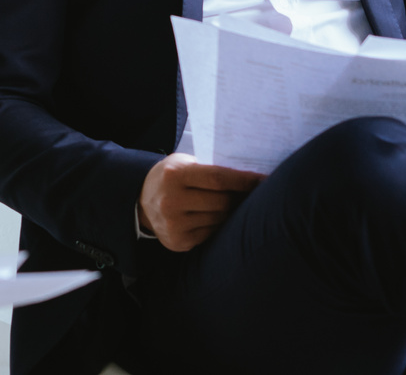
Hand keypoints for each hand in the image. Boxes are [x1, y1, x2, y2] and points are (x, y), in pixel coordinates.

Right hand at [137, 154, 264, 251]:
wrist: (140, 200)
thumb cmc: (170, 178)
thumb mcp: (183, 164)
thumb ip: (209, 170)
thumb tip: (249, 180)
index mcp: (175, 175)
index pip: (219, 178)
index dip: (245, 181)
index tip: (265, 180)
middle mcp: (172, 200)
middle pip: (222, 202)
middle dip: (240, 198)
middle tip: (253, 194)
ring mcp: (174, 223)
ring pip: (219, 219)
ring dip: (230, 213)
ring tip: (232, 205)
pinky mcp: (177, 241)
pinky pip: (210, 233)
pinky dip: (217, 225)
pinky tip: (214, 217)